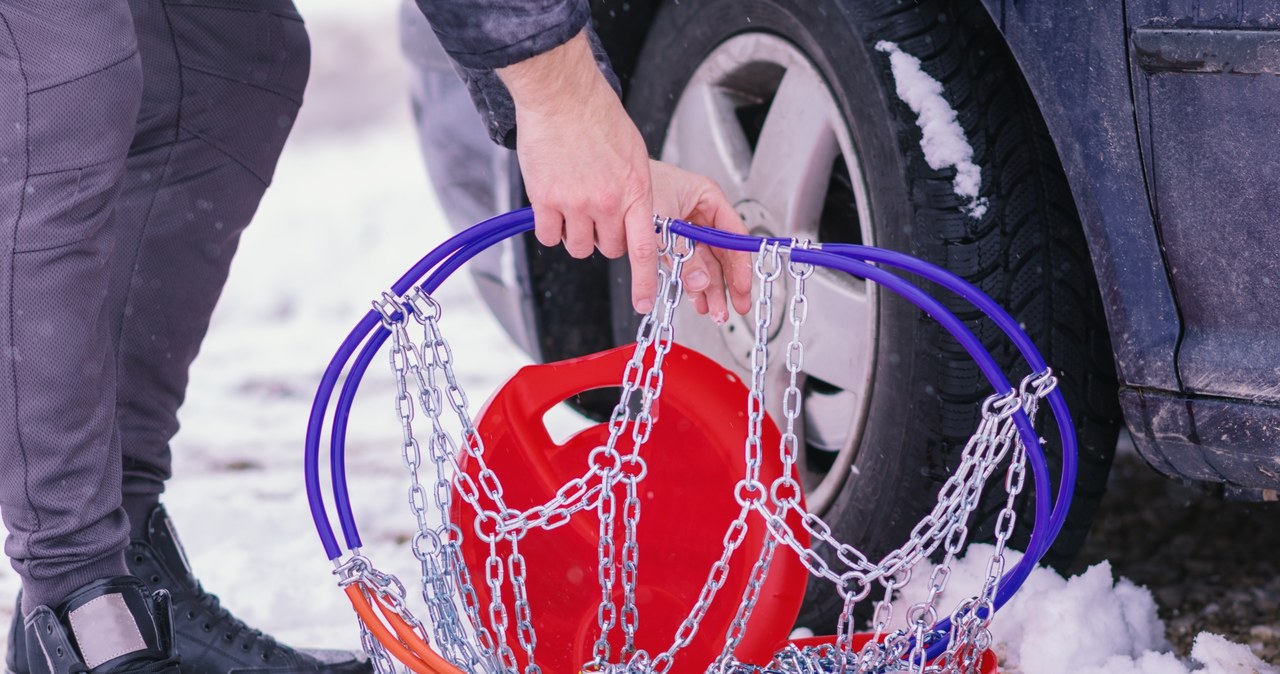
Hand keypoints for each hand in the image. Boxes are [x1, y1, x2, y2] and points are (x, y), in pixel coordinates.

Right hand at [498, 31, 658, 311]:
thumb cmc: (598, 117)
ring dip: (576, 233)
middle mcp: (607, 201)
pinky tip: (553, 202)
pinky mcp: (544, 200)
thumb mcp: (633, 155)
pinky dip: (551, 227)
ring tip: (573, 201)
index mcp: (636, 190)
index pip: (644, 249)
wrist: (562, 94)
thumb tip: (630, 220)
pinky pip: (550, 236)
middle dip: (604, 238)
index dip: (645, 282)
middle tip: (597, 212)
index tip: (645, 304)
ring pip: (578, 246)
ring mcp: (575, 203)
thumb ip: (634, 192)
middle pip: (608, 249)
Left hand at [649, 160, 751, 321]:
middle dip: (728, 283)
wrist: (605, 181)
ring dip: (710, 288)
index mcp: (707, 197)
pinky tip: (698, 300)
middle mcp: (701, 213)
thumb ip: (683, 254)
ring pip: (706, 263)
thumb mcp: (662, 223)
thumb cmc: (633, 186)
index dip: (741, 264)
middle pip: (723, 253)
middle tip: (736, 306)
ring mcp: (688, 228)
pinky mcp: (673, 240)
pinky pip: (688, 265)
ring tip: (715, 311)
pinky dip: (692, 283)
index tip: (743, 287)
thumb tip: (700, 282)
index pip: (733, 234)